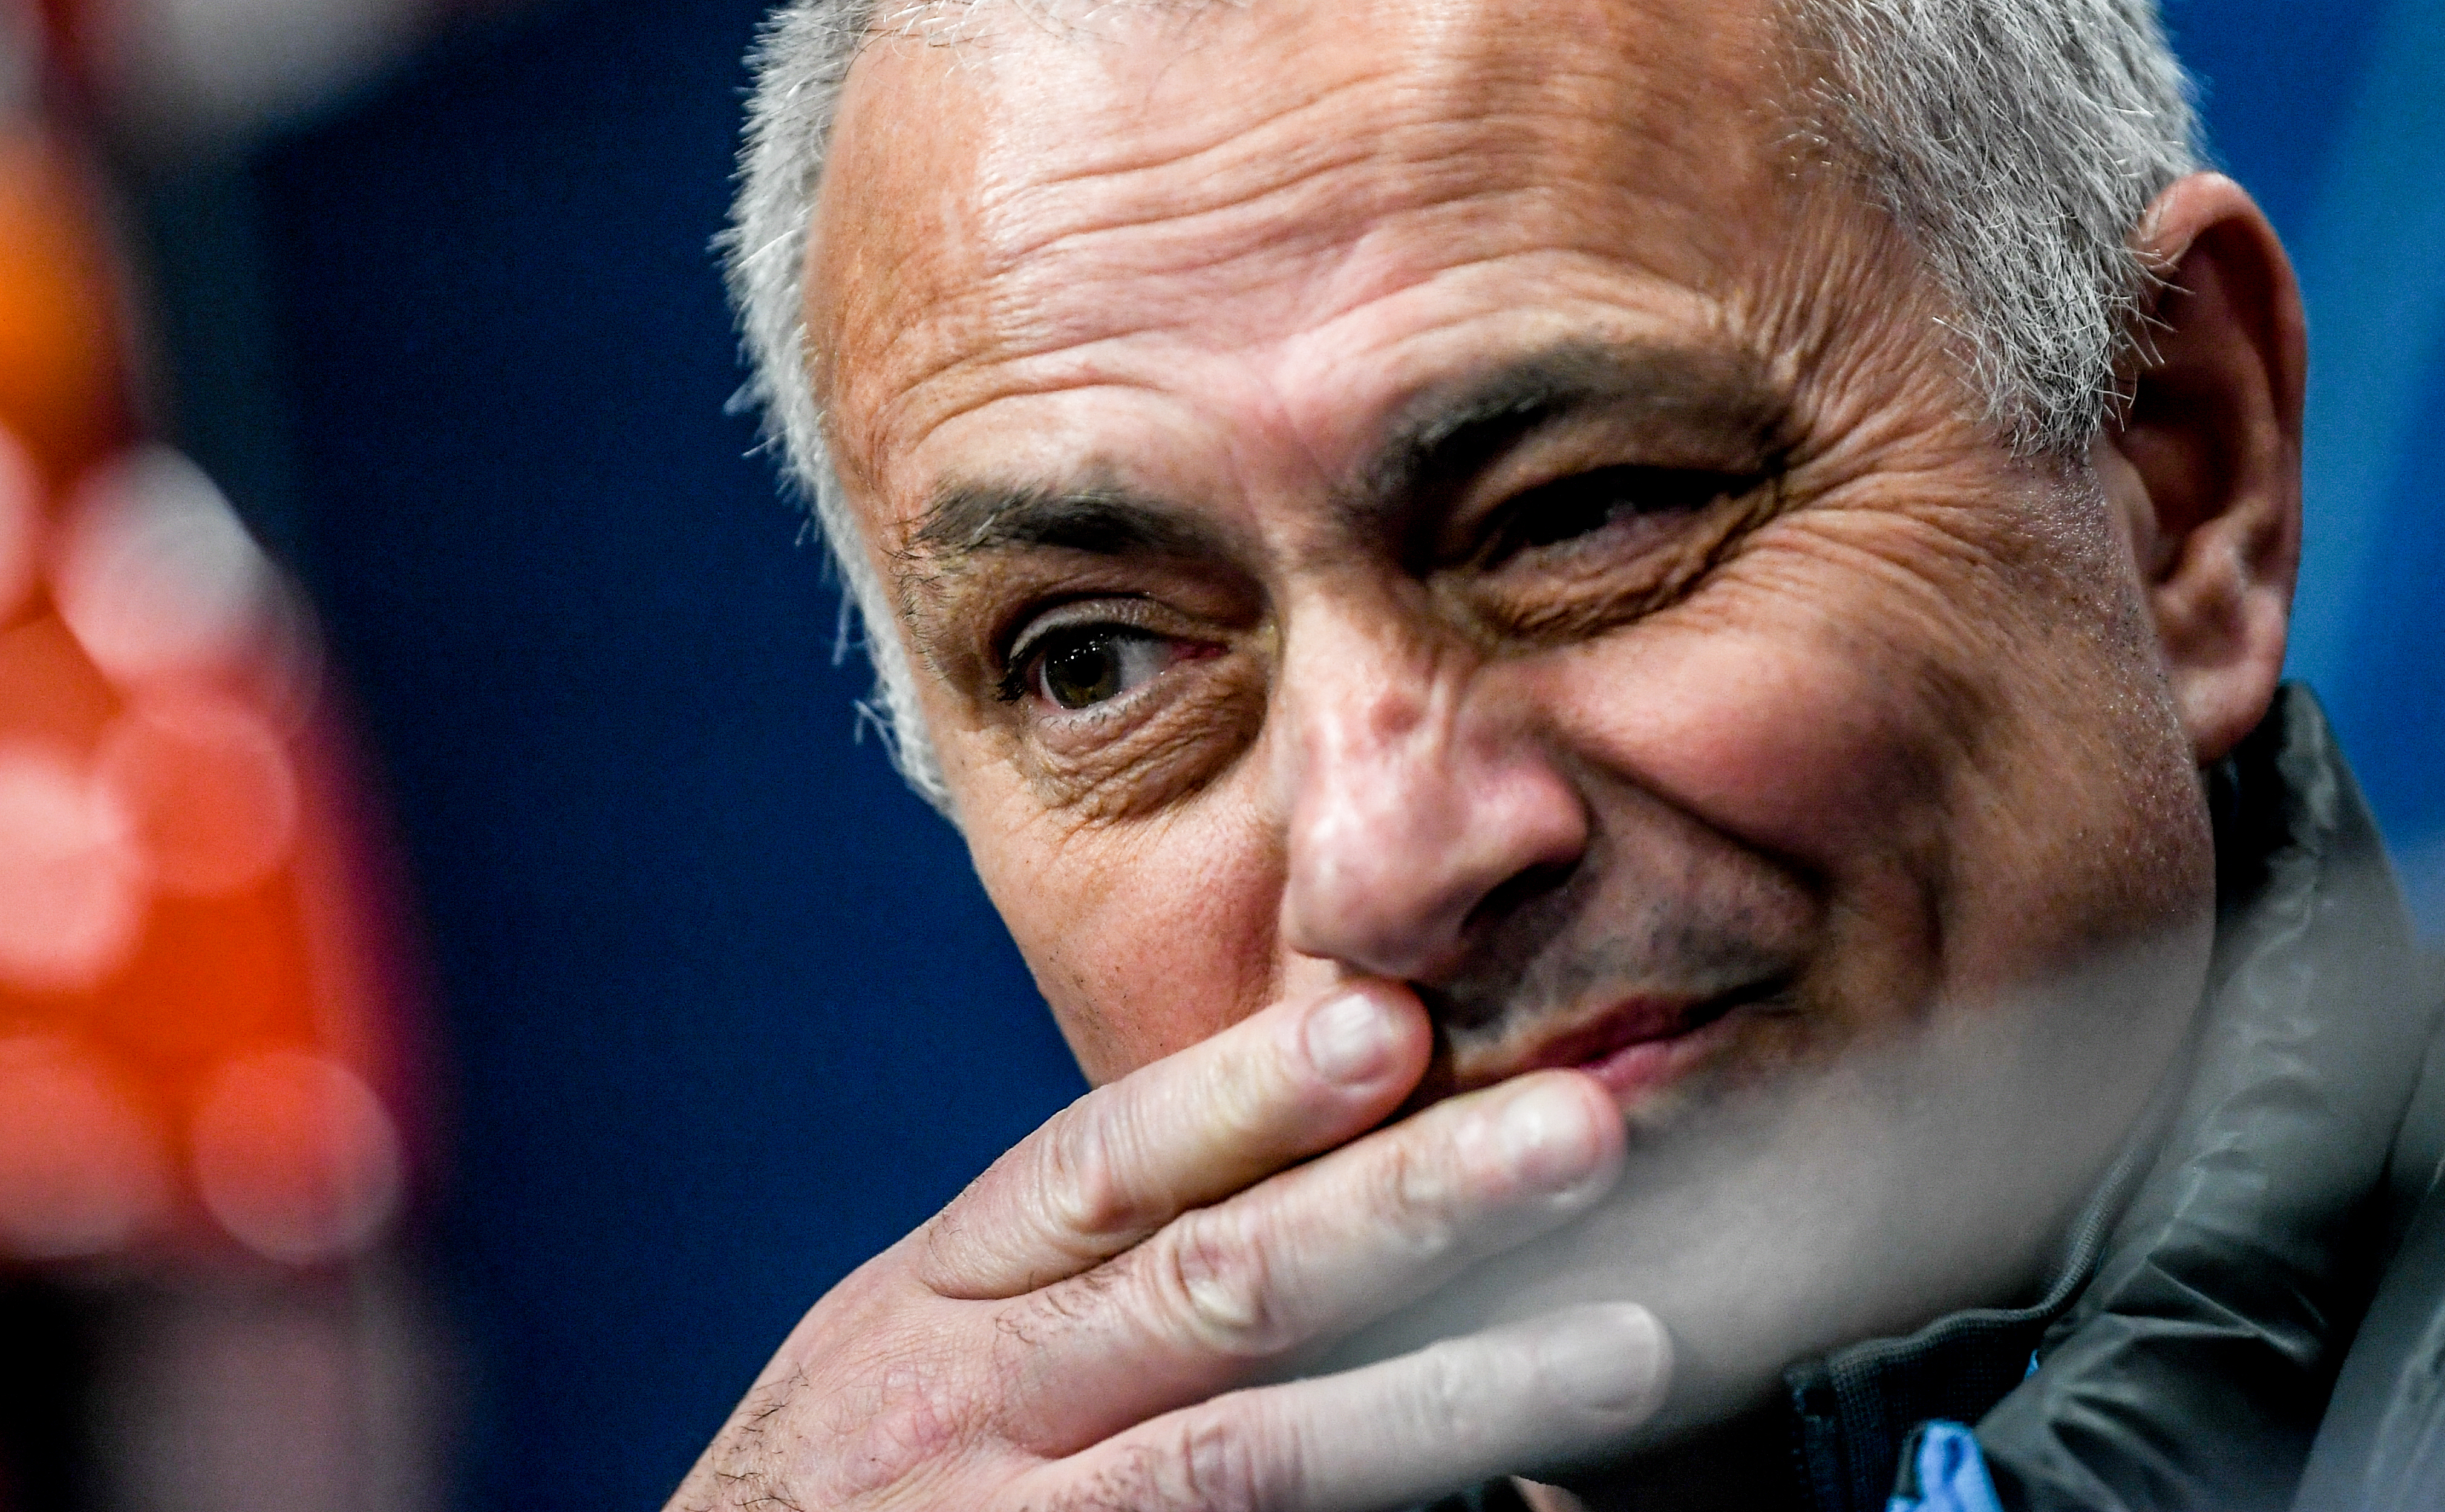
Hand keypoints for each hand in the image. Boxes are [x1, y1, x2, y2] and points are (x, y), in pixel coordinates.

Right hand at [666, 981, 1668, 1511]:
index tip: (1393, 1023)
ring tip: (1633, 1344)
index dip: (1246, 1093)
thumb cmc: (857, 1487)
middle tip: (1579, 1132)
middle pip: (1210, 1287)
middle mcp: (976, 1400)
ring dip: (1460, 1394)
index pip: (1102, 1166)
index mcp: (945, 1296)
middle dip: (1402, 1204)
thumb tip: (1311, 1159)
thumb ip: (1079, 1264)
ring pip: (1258, 1458)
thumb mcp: (921, 1345)